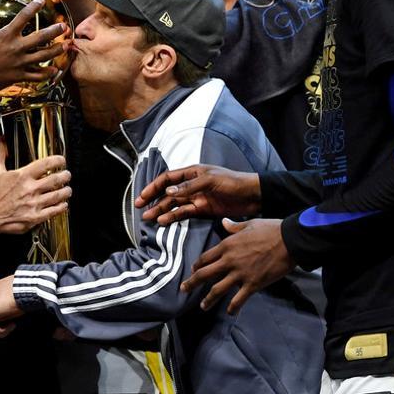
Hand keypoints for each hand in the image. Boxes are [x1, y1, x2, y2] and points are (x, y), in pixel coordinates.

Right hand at [0, 0, 66, 97]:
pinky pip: (37, 76)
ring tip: (65, 45)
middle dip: (55, 30)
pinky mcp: (18, 77)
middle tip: (64, 26)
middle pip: (41, 37)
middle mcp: (16, 48)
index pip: (24, 17)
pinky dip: (47, 74)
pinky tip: (54, 71)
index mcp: (6, 35)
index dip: (34, 7)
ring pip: (43, 56)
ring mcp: (19, 64)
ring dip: (56, 50)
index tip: (41, 1)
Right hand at [0, 135, 70, 239]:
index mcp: (22, 176)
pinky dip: (61, 207)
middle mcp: (30, 189)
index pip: (46, 164)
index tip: (61, 160)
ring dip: (66, 191)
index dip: (57, 160)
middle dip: (65, 176)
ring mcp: (34, 204)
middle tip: (67, 174)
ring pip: (58, 195)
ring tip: (68, 189)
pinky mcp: (35, 217)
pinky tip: (63, 204)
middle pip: (56, 179)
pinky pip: (54, 211)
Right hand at [135, 164, 260, 224]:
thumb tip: (168, 193)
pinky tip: (164, 221)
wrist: (253, 196)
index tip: (142, 196)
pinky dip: (174, 217)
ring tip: (148, 218)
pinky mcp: (203, 209)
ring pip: (173, 204)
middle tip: (139, 209)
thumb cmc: (234, 182)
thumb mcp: (211, 180)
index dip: (153, 187)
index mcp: (192, 172)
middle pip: (167, 193)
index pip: (167, 179)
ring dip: (161, 210)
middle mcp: (191, 185)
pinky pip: (185, 213)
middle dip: (153, 200)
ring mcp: (196, 198)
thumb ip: (189, 187)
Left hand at [179, 218, 292, 313]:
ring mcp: (240, 273)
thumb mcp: (249, 224)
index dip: (197, 265)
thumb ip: (233, 227)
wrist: (289, 240)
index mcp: (227, 245)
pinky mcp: (253, 284)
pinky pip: (238, 299)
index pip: (205, 258)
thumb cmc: (271, 230)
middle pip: (204, 274)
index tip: (193, 270)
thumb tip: (224, 222)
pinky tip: (230, 312)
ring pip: (217, 290)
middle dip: (192, 283)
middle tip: (183, 289)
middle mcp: (229, 260)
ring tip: (203, 306)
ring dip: (208, 299)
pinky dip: (232, 307)